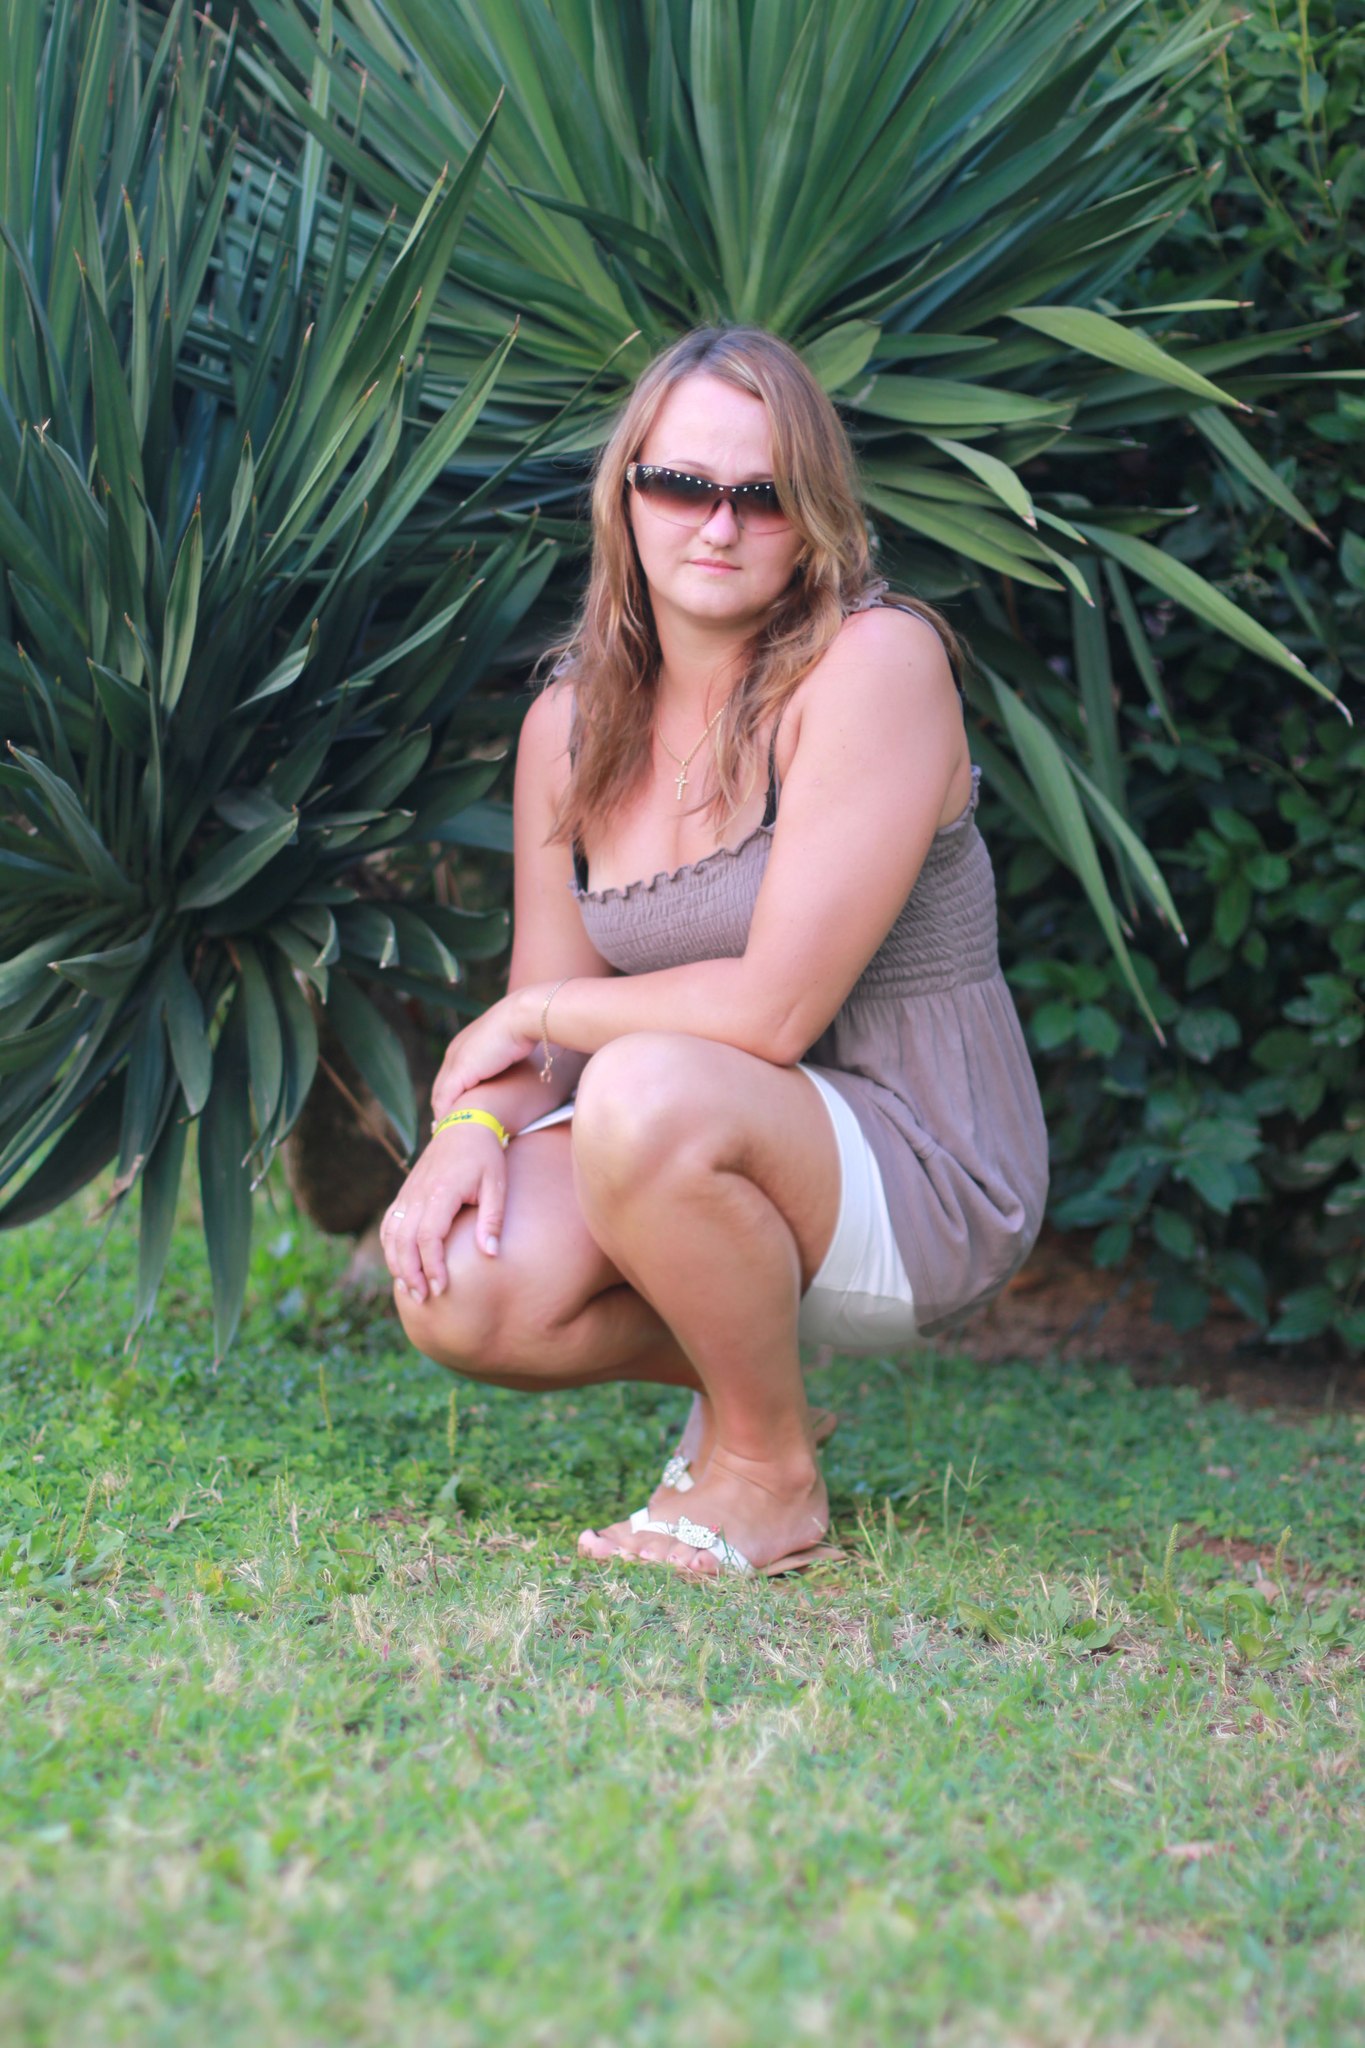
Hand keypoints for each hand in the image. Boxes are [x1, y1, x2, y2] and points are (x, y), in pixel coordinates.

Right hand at [379, 1123, 506, 1303]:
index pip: (428, 1236)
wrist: (464, 1124)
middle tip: (423, 1298)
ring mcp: (408, 1193)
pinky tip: (399, 1266)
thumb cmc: (485, 1156)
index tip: (441, 1288)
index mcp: (441, 1192)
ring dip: (397, 1264)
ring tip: (410, 1289)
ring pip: (391, 1235)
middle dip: (411, 1273)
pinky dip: (390, 1247)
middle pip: (403, 1241)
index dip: (431, 1265)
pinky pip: (389, 1224)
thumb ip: (492, 1220)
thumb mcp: (496, 1185)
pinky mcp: (405, 1193)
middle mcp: (418, 1193)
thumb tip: (491, 1254)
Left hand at [431, 988, 540, 1122]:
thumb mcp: (511, 1047)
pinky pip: (445, 1099)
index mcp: (464, 1044)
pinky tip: (450, 1129)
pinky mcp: (460, 1071)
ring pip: (440, 1095)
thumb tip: (516, 1067)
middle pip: (440, 1087)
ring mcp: (454, 1061)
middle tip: (445, 1130)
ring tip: (447, 1134)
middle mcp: (454, 1052)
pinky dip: (446, 1115)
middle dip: (443, 1108)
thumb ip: (504, 1059)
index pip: (451, 1076)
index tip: (456, 1113)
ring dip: (443, 1115)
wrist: (524, 1017)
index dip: (452, 1096)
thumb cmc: (526, 1028)